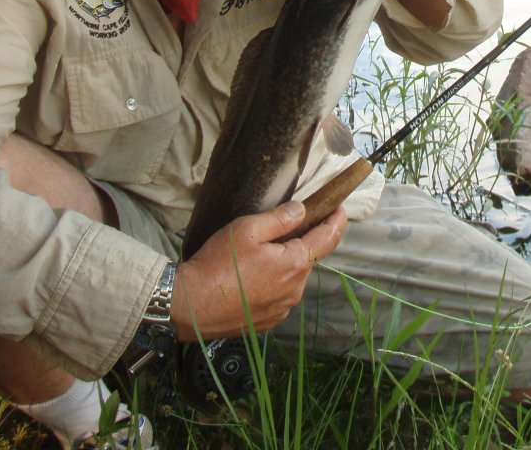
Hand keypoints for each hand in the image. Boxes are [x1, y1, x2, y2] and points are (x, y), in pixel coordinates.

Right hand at [169, 200, 345, 341]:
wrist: (189, 307)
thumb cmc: (217, 265)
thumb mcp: (247, 229)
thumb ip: (279, 219)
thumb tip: (301, 210)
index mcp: (295, 264)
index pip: (327, 239)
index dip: (336, 221)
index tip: (340, 209)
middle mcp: (294, 290)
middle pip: (307, 259)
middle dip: (300, 243)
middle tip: (282, 229)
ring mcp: (281, 309)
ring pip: (291, 279)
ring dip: (283, 265)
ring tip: (256, 257)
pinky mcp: (267, 322)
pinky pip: (278, 297)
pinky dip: (271, 284)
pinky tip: (249, 278)